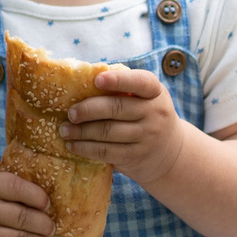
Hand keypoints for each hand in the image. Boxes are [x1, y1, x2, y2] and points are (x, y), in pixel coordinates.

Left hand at [62, 67, 192, 185]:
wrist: (171, 155)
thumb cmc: (148, 118)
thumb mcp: (148, 100)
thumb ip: (126, 91)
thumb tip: (82, 83)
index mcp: (156, 93)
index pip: (141, 82)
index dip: (118, 80)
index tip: (97, 80)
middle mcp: (155, 114)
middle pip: (116, 108)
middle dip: (88, 109)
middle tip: (71, 113)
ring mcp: (146, 137)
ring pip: (107, 132)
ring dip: (81, 131)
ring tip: (65, 130)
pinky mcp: (135, 156)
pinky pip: (106, 151)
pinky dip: (85, 148)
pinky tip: (73, 145)